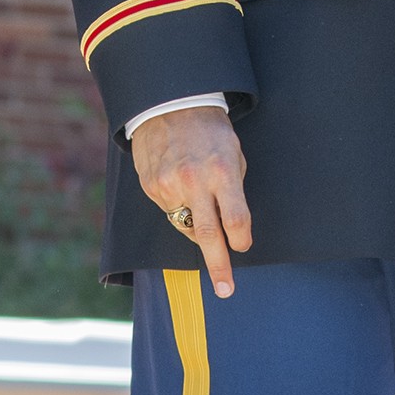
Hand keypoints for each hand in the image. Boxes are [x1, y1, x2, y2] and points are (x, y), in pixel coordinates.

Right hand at [130, 105, 251, 297]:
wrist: (169, 104)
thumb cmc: (210, 131)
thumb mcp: (233, 153)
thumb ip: (233, 190)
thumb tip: (231, 228)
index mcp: (222, 172)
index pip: (236, 221)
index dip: (242, 240)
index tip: (243, 247)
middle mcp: (194, 181)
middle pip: (209, 236)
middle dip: (219, 266)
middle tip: (226, 290)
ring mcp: (169, 185)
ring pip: (187, 226)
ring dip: (197, 225)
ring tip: (198, 199)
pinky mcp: (151, 187)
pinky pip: (169, 211)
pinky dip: (178, 207)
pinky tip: (180, 186)